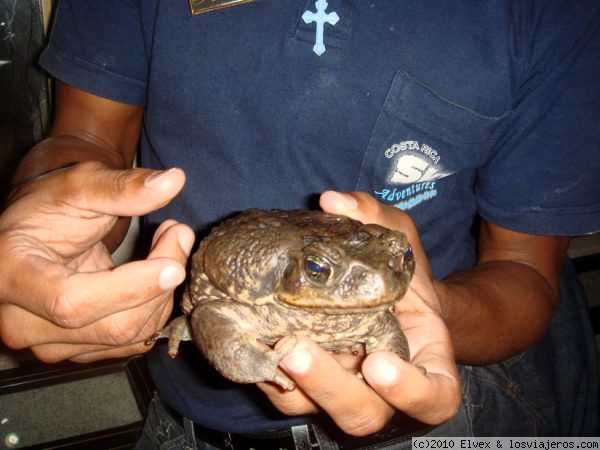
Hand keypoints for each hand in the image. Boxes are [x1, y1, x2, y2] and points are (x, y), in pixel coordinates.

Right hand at [0, 161, 194, 361]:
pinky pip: (132, 340)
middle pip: (111, 326)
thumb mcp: (82, 185)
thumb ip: (124, 187)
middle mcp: (20, 320)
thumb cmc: (54, 206)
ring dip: (163, 292)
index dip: (130, 288)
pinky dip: (155, 307)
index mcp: (11, 273)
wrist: (44, 231)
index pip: (72, 301)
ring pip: (128, 336)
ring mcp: (48, 343)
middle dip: (159, 284)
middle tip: (178, 234)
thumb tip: (174, 179)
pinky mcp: (76, 350)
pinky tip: (155, 274)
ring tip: (167, 245)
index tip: (173, 264)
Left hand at [258, 191, 460, 435]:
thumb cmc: (406, 280)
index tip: (378, 362)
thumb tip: (333, 198)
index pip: (433, 397)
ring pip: (317, 412)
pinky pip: (287, 395)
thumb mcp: (401, 243)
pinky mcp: (306, 386)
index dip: (411, 390)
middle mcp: (381, 390)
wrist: (385, 302)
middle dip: (331, 388)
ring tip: (274, 344)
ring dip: (293, 384)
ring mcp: (340, 390)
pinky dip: (269, 373)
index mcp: (424, 366)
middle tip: (298, 350)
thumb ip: (378, 219)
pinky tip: (255, 342)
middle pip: (364, 414)